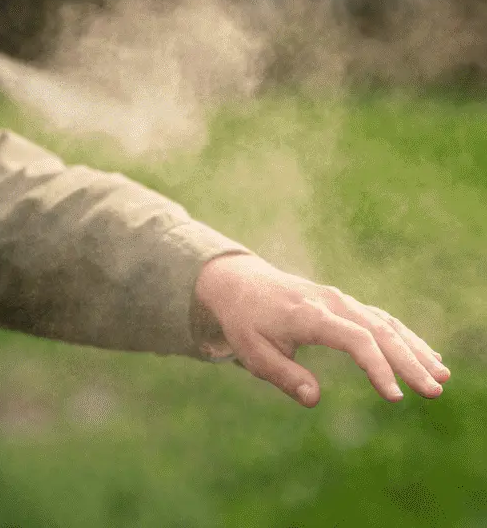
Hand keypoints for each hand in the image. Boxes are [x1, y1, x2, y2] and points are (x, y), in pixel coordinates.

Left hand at [193, 253, 450, 407]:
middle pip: (379, 330)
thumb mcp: (252, 352)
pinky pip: (380, 319)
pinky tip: (426, 356)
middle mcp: (331, 302)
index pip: (355, 339)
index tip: (394, 397)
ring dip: (415, 349)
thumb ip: (283, 375)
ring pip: (386, 323)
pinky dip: (405, 337)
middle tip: (435, 391)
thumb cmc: (245, 321)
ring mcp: (340, 300)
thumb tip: (314, 399)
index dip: (378, 367)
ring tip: (442, 377)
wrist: (240, 283)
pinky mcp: (344, 304)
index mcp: (309, 314)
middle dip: (409, 362)